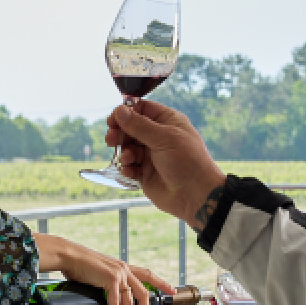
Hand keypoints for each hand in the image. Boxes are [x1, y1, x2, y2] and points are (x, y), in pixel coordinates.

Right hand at [33, 234, 174, 304]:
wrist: (68, 255)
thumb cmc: (78, 265)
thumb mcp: (97, 273)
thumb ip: (104, 283)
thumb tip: (101, 299)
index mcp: (123, 267)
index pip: (148, 274)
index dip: (161, 282)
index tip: (172, 290)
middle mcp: (125, 269)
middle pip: (144, 295)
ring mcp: (119, 274)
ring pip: (130, 303)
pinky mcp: (111, 279)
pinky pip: (116, 304)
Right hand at [106, 99, 225, 229]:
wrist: (195, 195)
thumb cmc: (187, 161)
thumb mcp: (164, 138)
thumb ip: (139, 125)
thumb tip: (119, 111)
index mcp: (167, 122)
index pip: (142, 109)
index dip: (126, 112)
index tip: (112, 120)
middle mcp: (158, 137)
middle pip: (131, 128)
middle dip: (120, 134)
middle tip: (110, 139)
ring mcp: (151, 156)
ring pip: (128, 148)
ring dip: (123, 152)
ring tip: (126, 159)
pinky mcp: (145, 174)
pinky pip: (129, 167)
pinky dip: (126, 168)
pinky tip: (129, 172)